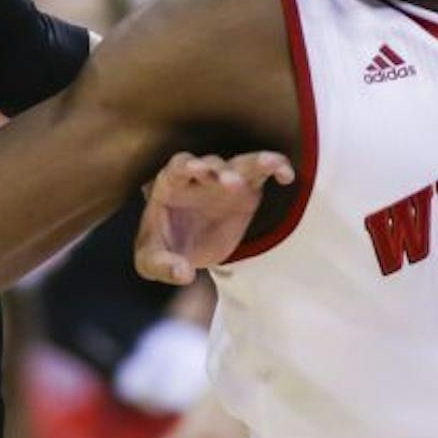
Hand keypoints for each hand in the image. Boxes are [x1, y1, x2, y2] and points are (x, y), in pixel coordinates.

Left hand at [135, 151, 292, 284]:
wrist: (185, 252)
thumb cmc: (163, 249)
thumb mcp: (150, 262)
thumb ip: (162, 266)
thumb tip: (184, 274)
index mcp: (170, 186)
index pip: (177, 168)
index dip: (187, 167)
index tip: (196, 171)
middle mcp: (198, 178)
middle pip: (210, 164)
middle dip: (220, 171)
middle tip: (230, 183)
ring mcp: (224, 181)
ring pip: (241, 163)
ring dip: (255, 162)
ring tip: (271, 164)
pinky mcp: (248, 190)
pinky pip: (263, 172)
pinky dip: (275, 168)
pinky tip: (286, 176)